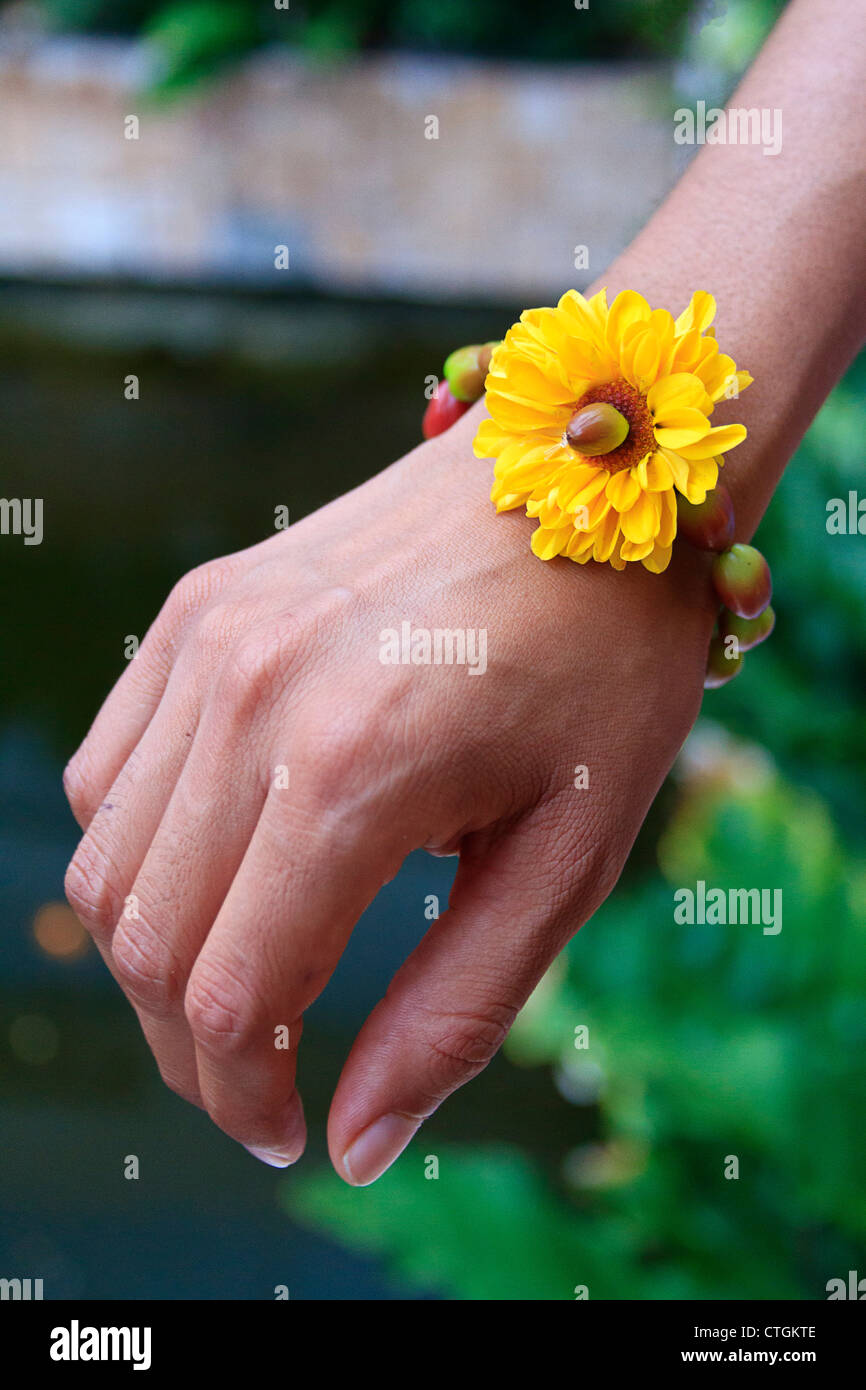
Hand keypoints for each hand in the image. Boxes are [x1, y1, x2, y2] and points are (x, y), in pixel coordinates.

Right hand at [63, 412, 715, 1182]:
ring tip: (243, 987)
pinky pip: (109, 769)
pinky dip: (137, 852)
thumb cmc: (606, 663)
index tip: (291, 1134)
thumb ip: (456, 1009)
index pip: (229, 997)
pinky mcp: (197, 607)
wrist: (589, 469)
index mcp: (354, 769)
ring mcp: (208, 640)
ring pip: (106, 861)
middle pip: (144, 941)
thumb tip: (358, 1146)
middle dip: (193, 1049)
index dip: (244, 1096)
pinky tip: (220, 869)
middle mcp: (250, 697)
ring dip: (155, 956)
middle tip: (266, 1084)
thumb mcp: (569, 854)